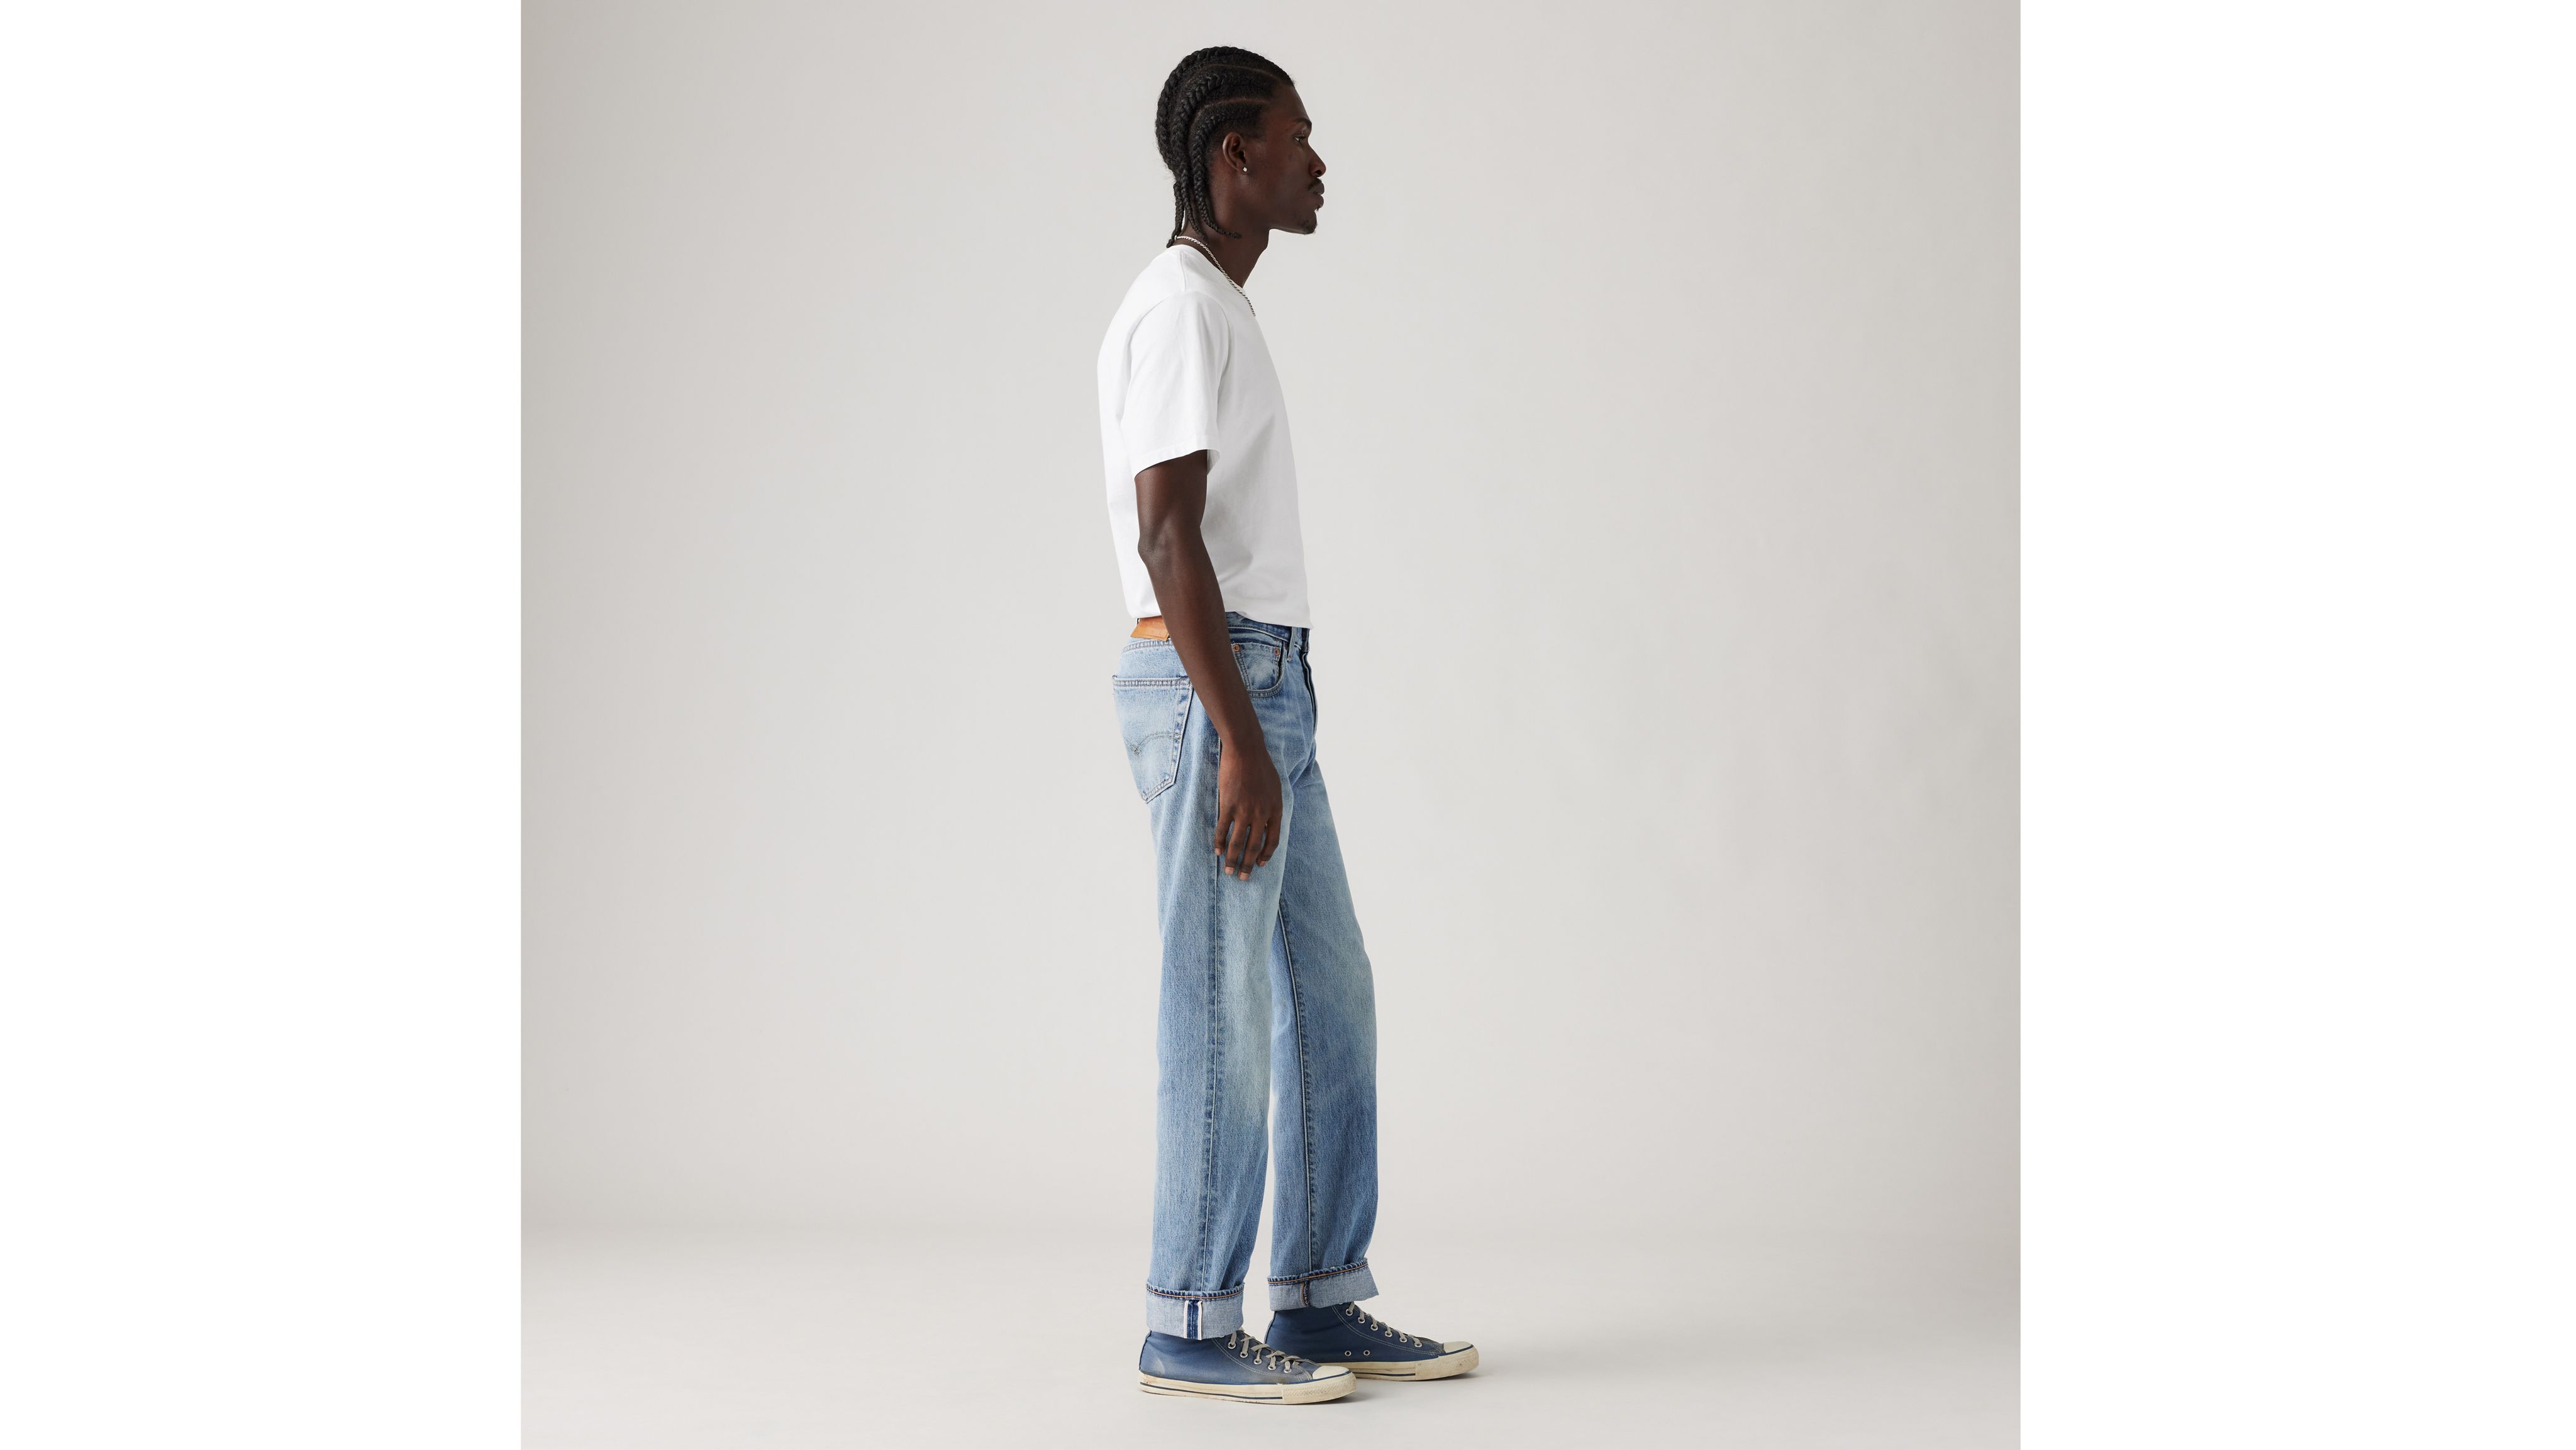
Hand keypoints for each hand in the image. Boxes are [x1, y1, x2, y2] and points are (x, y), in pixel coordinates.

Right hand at [1214, 735, 1282, 879]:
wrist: (1246, 751)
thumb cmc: (1262, 766)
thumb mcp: (1275, 788)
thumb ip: (1272, 806)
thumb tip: (1267, 822)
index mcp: (1275, 810)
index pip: (1272, 840)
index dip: (1266, 855)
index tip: (1261, 864)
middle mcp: (1261, 814)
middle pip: (1254, 846)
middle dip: (1248, 865)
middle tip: (1243, 878)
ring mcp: (1244, 811)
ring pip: (1238, 842)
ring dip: (1232, 859)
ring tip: (1229, 871)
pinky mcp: (1228, 806)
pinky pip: (1222, 829)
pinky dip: (1219, 842)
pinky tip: (1216, 852)